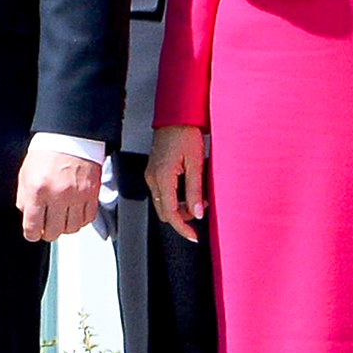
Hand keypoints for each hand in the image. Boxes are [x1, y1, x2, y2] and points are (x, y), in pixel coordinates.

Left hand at [15, 146, 101, 241]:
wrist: (70, 137)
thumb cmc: (47, 153)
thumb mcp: (25, 174)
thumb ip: (24, 198)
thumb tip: (27, 216)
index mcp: (38, 190)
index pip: (32, 226)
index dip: (31, 234)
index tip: (33, 233)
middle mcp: (58, 195)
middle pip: (53, 232)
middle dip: (47, 233)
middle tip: (46, 227)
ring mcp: (77, 196)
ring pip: (72, 229)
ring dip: (64, 227)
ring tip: (60, 220)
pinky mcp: (92, 194)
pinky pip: (87, 219)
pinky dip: (80, 221)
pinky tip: (74, 214)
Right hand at [146, 125, 207, 241]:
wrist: (175, 116)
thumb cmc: (186, 134)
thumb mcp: (196, 163)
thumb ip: (195, 190)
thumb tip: (197, 213)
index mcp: (162, 177)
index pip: (171, 213)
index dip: (182, 228)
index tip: (194, 236)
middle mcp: (152, 178)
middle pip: (164, 212)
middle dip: (182, 217)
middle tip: (201, 209)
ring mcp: (151, 175)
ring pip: (163, 203)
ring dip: (179, 207)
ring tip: (198, 197)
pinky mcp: (153, 171)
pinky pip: (162, 193)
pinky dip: (175, 198)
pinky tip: (189, 189)